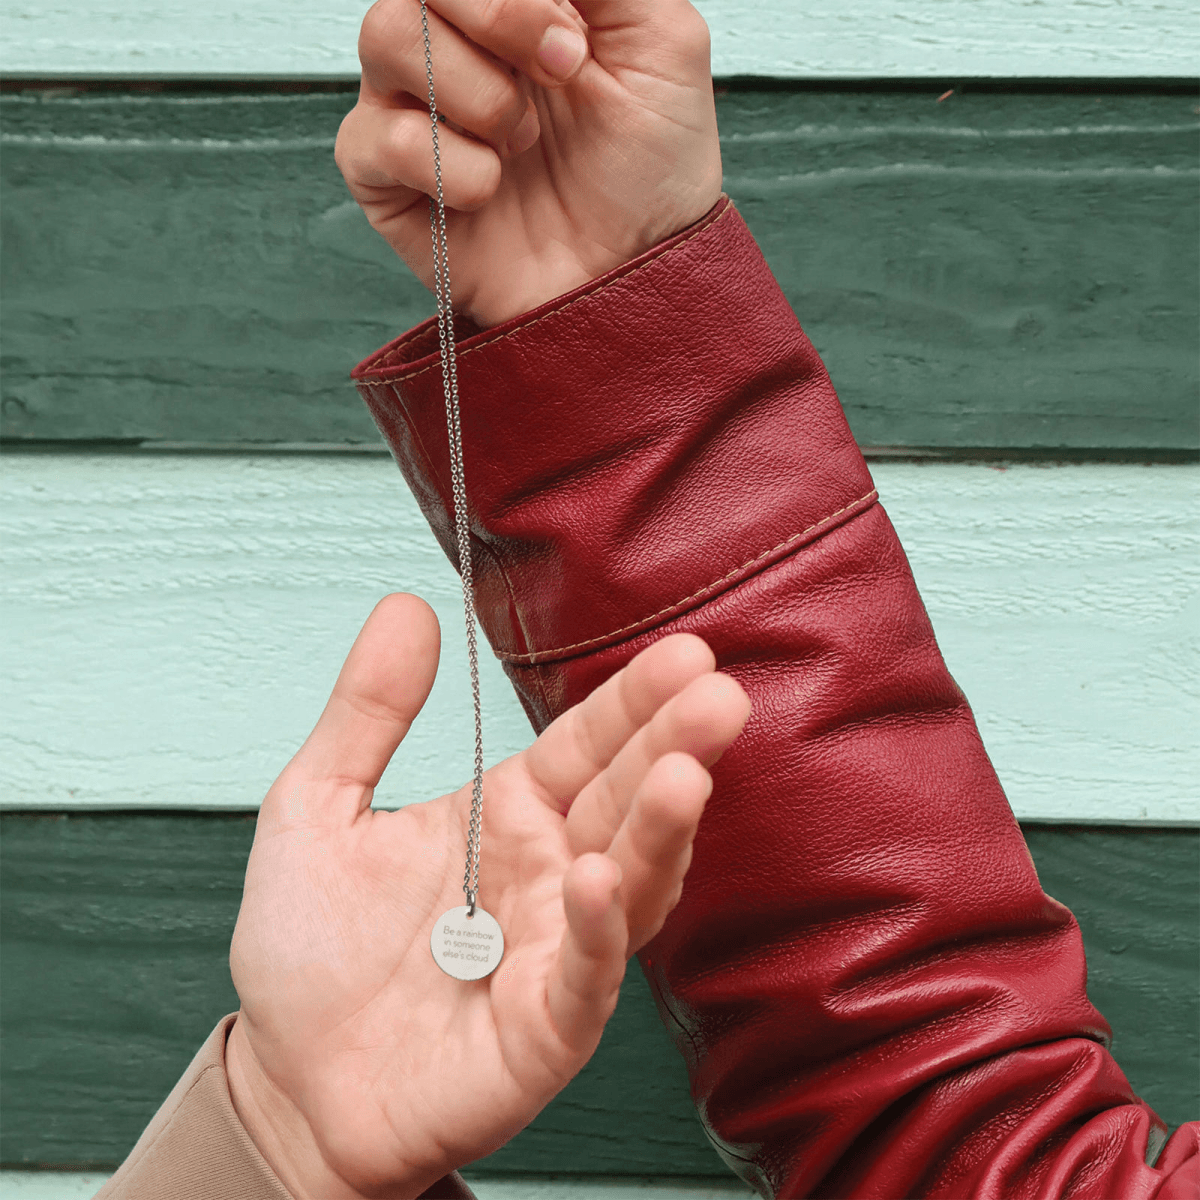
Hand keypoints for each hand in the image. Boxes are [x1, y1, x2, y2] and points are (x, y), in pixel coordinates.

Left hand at [226, 593, 750, 1197]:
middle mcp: (548, 871)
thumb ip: (368, 710)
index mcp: (508, 814)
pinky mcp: (549, 1025)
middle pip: (624, 797)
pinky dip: (599, 927)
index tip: (684, 653)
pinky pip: (586, 971)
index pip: (587, 744)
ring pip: (631, 877)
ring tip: (684, 772)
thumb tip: (406, 607)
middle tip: (717, 693)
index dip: (632, 699)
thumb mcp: (318, 805)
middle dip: (674, 744)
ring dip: (660, 827)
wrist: (291, 1081)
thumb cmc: (311, 951)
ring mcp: (558, 946)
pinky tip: (598, 878)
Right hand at [335, 0, 722, 328]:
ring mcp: (414, 106)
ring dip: (475, 90)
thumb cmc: (651, 171)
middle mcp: (454, 41)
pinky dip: (444, 163)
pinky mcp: (387, 180)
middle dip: (501, 13)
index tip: (574, 36)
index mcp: (513, 2)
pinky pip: (370, 137)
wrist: (636, 278)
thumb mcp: (663, 40)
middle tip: (564, 71)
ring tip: (525, 142)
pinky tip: (490, 190)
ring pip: (383, 34)